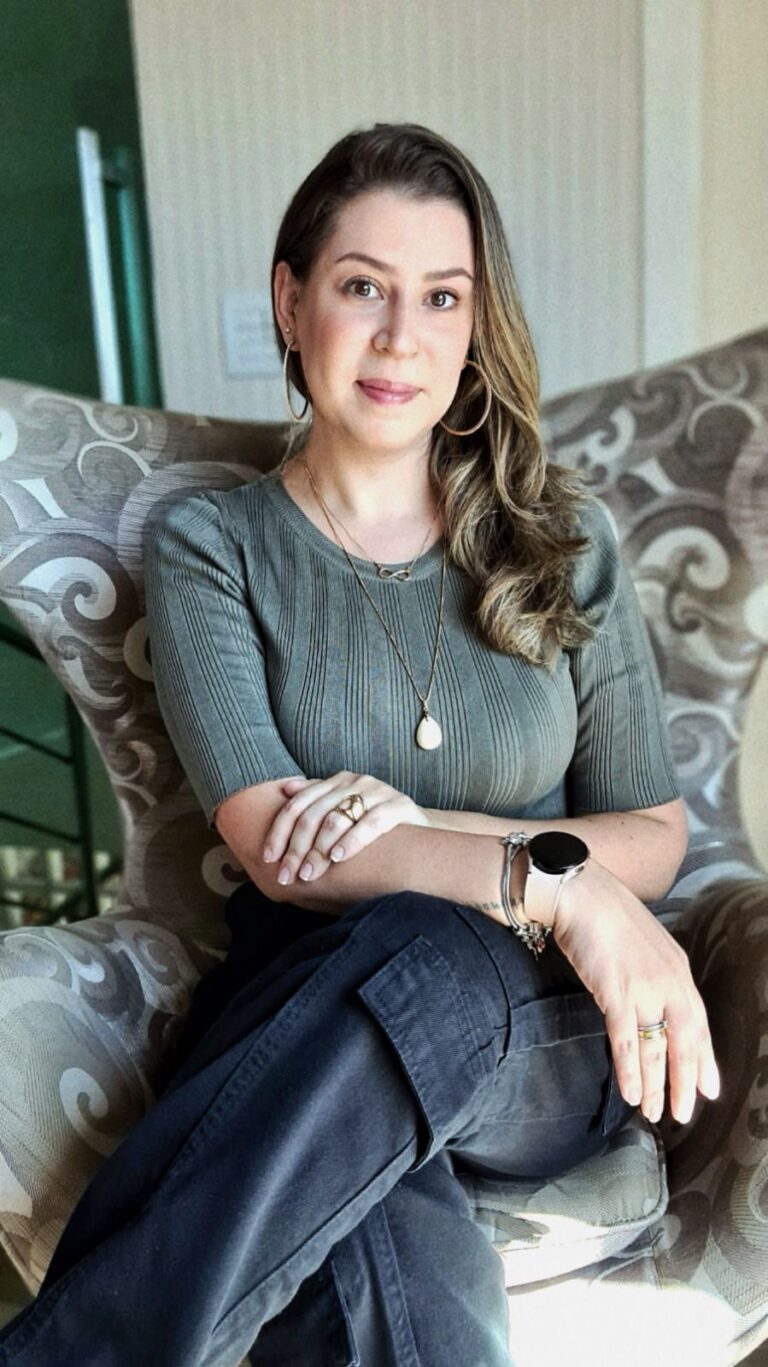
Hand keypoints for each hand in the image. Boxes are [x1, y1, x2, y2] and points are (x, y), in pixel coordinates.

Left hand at [261, 771, 430, 887]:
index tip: (269, 858)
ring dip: (319, 850)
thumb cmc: (375, 825)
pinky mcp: (400, 806)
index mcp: (338, 781)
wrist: (422, 832)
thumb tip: (285, 790)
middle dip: (296, 848)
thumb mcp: (344, 810)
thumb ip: (318, 799)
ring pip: (337, 819)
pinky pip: (371, 823)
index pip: (298, 804)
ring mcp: (379, 791)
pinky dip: (352, 841)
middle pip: (314, 815)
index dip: (279, 830)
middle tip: (287, 876)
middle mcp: (356, 782)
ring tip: (309, 874)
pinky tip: (339, 858)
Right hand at [551, 859, 720, 1125]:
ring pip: (657, 1048)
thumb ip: (655, 976)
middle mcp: (669, 982)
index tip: (708, 1089)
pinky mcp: (617, 993)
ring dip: (655, 1084)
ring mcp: (645, 989)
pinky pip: (627, 1041)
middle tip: (682, 1114)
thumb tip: (653, 1006)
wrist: (582, 894)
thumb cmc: (607, 916)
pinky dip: (630, 1070)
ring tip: (652, 1112)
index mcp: (679, 970)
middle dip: (684, 1082)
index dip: (704, 1059)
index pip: (699, 1023)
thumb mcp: (645, 946)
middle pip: (685, 1042)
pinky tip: (630, 1092)